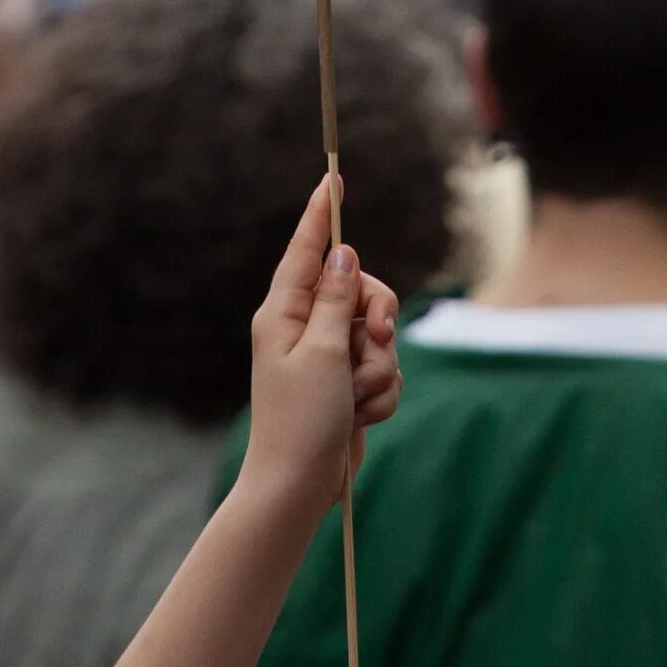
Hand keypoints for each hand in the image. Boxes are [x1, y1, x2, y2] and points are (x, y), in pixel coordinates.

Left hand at [236, 180, 399, 533]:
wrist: (299, 488)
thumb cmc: (300, 421)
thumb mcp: (322, 354)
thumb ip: (337, 301)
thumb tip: (344, 253)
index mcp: (284, 313)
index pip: (307, 251)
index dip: (321, 215)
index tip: (330, 178)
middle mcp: (305, 328)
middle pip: (359, 290)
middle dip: (377, 316)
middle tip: (376, 338)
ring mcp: (327, 358)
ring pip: (377, 335)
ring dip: (378, 367)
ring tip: (354, 398)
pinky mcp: (346, 384)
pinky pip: (382, 369)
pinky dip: (379, 392)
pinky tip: (361, 415)